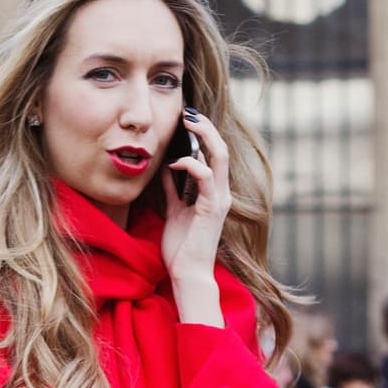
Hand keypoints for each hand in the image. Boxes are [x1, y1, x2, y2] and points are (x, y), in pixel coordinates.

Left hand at [161, 109, 231, 296]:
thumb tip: (166, 169)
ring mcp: (219, 200)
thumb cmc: (181, 249)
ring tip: (186, 122)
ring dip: (203, 135)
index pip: (214, 154)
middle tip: (187, 112)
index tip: (185, 119)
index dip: (203, 133)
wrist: (187, 275)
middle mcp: (221, 193)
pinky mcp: (211, 209)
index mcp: (214, 193)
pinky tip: (174, 163)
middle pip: (220, 148)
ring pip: (219, 155)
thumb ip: (173, 190)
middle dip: (205, 126)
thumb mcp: (174, 211)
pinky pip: (204, 176)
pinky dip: (190, 164)